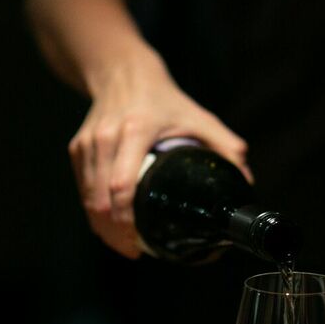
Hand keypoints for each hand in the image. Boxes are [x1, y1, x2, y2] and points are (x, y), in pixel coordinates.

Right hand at [69, 48, 249, 256]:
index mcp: (136, 131)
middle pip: (101, 200)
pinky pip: (82, 188)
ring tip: (122, 243)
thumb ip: (226, 147)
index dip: (126, 221)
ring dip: (102, 226)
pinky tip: (108, 225)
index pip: (123, 186)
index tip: (138, 242)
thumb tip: (247, 181)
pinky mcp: (77, 148)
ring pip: (88, 198)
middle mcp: (107, 138)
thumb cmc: (165, 100)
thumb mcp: (199, 118)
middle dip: (113, 233)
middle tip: (132, 250)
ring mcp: (88, 144)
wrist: (124, 73)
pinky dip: (93, 210)